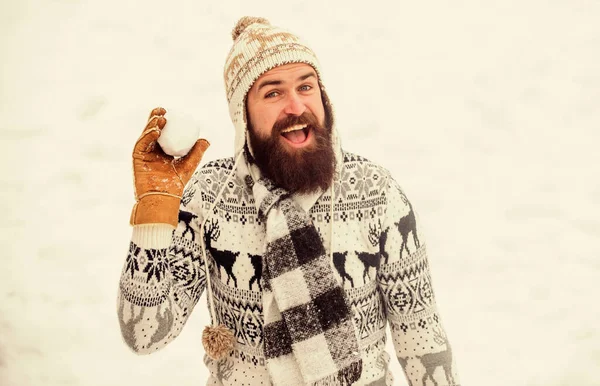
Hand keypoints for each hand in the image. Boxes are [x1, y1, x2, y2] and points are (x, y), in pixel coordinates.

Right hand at [130, 107, 209, 226]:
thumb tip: (206, 140)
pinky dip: (148, 136)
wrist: (164, 197)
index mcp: (163, 150)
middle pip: (152, 130)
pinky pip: (142, 143)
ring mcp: (143, 153)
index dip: (166, 121)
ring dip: (151, 124)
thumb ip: (197, 152)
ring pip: (146, 134)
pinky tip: (156, 131)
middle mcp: (152, 150)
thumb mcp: (189, 165)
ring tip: (161, 118)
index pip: (164, 132)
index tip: (173, 112)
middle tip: (163, 110)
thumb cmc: (175, 184)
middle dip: (155, 117)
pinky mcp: (137, 158)